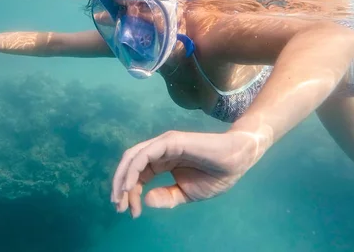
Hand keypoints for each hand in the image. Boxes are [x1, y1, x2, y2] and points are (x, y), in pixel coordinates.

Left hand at [111, 129, 268, 217]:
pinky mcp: (169, 141)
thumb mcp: (186, 194)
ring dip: (122, 178)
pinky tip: (130, 186)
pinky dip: (133, 169)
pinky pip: (144, 155)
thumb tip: (146, 201)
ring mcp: (162, 144)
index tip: (130, 213)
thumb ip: (166, 197)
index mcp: (161, 162)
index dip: (130, 194)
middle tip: (118, 207)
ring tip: (121, 198)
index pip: (137, 176)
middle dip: (120, 186)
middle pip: (129, 165)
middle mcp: (158, 151)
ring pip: (133, 158)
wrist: (235, 162)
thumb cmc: (215, 175)